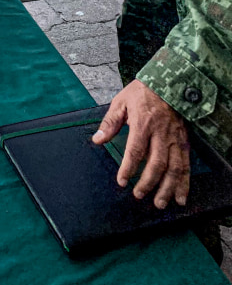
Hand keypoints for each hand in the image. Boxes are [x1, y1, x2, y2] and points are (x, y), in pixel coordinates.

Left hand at [92, 81, 190, 208]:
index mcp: (143, 122)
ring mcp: (174, 138)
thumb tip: (97, 140)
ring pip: (174, 167)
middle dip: (148, 182)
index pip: (135, 150)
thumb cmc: (141, 92)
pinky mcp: (184, 141)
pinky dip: (185, 183)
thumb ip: (109, 123)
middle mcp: (161, 133)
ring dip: (168, 188)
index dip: (128, 167)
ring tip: (160, 203)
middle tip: (138, 194)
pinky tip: (181, 196)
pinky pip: (186, 164)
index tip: (122, 181)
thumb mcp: (120, 102)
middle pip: (156, 163)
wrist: (167, 81)